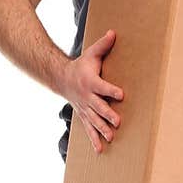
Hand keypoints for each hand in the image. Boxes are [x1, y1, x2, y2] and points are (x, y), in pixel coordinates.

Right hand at [61, 30, 124, 154]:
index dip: (111, 90)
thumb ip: (103, 45)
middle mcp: (87, 97)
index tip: (121, 94)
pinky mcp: (83, 116)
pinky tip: (101, 150)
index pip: (102, 86)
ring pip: (94, 120)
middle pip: (98, 107)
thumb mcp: (91, 54)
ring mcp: (84, 108)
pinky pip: (88, 129)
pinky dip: (94, 140)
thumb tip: (114, 32)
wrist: (61, 79)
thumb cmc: (81, 66)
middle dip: (108, 115)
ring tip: (111, 138)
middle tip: (118, 122)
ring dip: (102, 130)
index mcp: (91, 81)